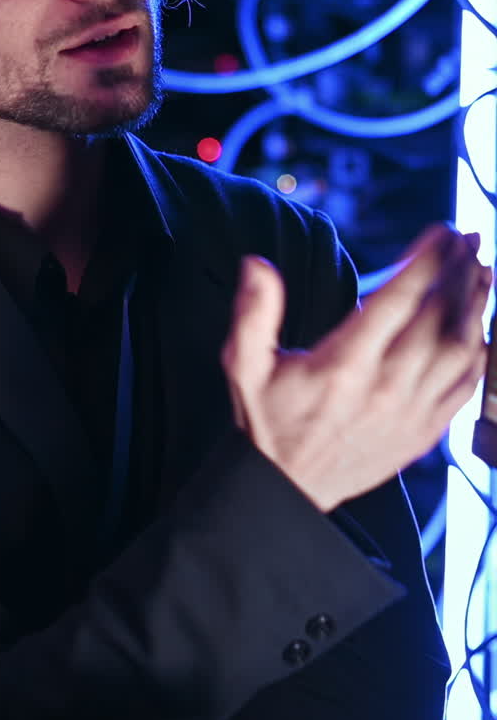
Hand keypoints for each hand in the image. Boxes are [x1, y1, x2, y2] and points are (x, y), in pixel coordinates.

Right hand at [222, 223, 490, 510]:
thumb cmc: (269, 420)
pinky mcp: (426, 431)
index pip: (398, 300)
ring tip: (482, 269)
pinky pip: (467, 385)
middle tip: (466, 238)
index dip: (426, 260)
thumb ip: (253, 313)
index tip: (442, 231)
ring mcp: (412, 411)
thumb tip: (256, 265)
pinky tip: (481, 323)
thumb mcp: (246, 365)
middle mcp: (385, 387)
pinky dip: (481, 350)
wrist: (288, 488)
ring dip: (477, 305)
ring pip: (462, 349)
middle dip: (457, 271)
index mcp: (344, 365)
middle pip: (439, 318)